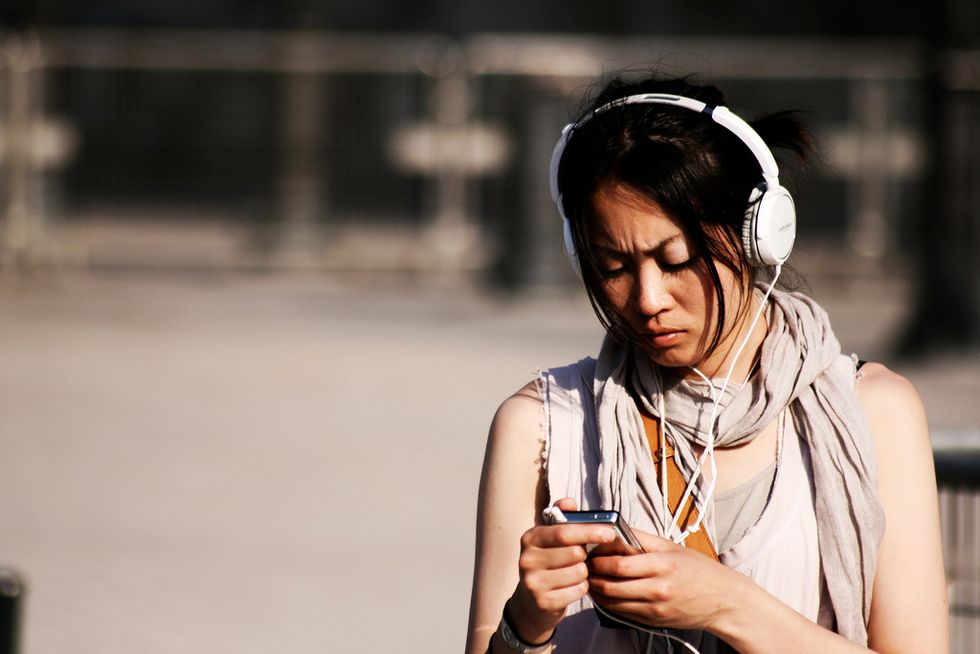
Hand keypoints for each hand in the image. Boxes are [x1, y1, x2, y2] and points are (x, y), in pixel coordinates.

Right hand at [507, 498, 617, 643]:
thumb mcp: (550, 538)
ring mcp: (534, 583)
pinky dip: (581, 588)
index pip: (563, 533)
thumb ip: (562, 517)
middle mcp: (527, 560)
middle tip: (583, 557)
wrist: (532, 601)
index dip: (589, 532)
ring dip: (584, 572)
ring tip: (574, 572)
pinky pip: (578, 591)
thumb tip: (570, 502)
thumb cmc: (548, 562)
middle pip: (575, 553)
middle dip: (586, 555)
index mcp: (530, 538)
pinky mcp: (544, 602)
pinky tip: (572, 586)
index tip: (610, 533)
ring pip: (579, 573)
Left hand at [587, 528, 743, 632]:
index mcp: (663, 565)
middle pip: (611, 585)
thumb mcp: (671, 547)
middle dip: (592, 575)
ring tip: (589, 577)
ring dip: (596, 590)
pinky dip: (609, 602)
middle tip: (583, 565)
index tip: (590, 552)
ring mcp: (655, 608)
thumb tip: (614, 529)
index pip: (620, 565)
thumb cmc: (699, 570)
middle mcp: (658, 589)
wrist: (723, 601)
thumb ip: (640, 539)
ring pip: (612, 602)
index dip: (599, 559)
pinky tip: (604, 591)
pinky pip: (622, 612)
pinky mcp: (653, 621)